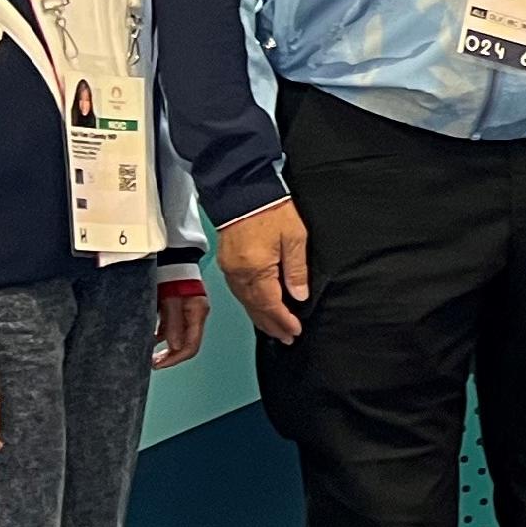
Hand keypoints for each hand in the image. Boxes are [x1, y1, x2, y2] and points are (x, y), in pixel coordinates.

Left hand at [152, 280, 208, 369]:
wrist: (172, 258)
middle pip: (185, 345)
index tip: (158, 364)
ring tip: (147, 353)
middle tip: (151, 362)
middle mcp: (195, 317)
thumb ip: (173, 323)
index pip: (190, 346)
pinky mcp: (178, 309)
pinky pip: (170, 329)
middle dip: (168, 356)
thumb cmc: (172, 274)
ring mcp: (187, 314)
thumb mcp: (171, 300)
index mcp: (198, 314)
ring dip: (164, 348)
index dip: (174, 358)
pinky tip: (149, 339)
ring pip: (177, 338)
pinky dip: (160, 336)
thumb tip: (174, 345)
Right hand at [217, 198, 312, 343]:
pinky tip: (258, 306)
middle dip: (271, 324)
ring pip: (245, 301)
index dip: (283, 320)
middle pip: (255, 308)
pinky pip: (238, 291)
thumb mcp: (294, 238)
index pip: (271, 305)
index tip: (294, 331)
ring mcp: (230, 269)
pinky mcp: (227, 262)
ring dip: (260, 316)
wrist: (243, 189)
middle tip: (286, 337)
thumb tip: (298, 295)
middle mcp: (239, 274)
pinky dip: (250, 303)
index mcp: (256, 270)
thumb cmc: (271, 209)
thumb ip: (296, 270)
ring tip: (274, 328)